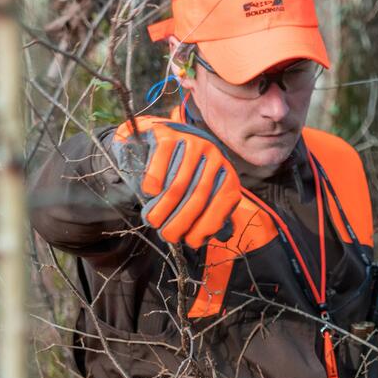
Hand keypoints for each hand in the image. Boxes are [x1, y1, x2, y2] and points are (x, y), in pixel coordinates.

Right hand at [111, 117, 241, 248]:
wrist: (166, 139)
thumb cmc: (187, 175)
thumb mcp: (207, 193)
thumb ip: (214, 213)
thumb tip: (217, 236)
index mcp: (227, 174)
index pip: (221, 203)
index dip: (206, 226)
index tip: (191, 242)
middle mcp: (214, 156)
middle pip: (198, 196)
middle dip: (181, 221)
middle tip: (166, 236)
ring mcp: (192, 142)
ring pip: (178, 184)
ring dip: (163, 208)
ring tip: (153, 221)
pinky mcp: (169, 134)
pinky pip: (161, 162)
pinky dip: (154, 181)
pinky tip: (150, 193)